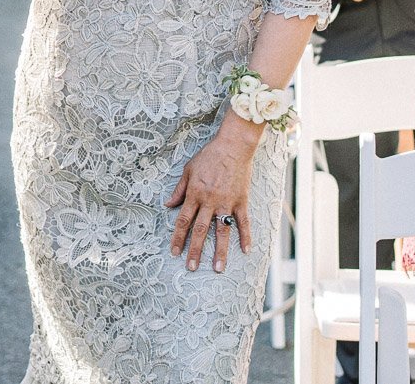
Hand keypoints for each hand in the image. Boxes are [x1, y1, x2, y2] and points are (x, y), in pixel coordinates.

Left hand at [166, 124, 259, 272]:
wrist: (232, 147)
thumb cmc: (208, 157)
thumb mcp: (188, 170)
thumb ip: (179, 190)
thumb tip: (167, 204)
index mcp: (195, 194)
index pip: (183, 220)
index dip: (177, 237)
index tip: (174, 252)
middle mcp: (209, 201)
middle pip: (200, 230)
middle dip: (195, 250)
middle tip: (191, 267)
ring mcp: (226, 202)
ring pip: (222, 231)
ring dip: (220, 251)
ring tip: (218, 268)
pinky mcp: (241, 201)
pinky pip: (243, 222)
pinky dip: (245, 236)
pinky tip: (246, 251)